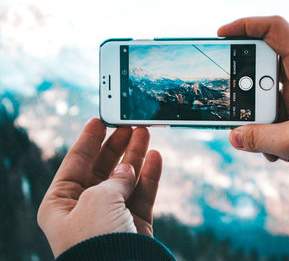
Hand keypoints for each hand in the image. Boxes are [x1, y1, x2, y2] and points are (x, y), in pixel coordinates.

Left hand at [37, 119, 161, 257]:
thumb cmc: (96, 240)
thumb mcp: (97, 199)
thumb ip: (113, 179)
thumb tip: (127, 169)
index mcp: (61, 204)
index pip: (75, 163)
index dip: (88, 140)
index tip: (99, 119)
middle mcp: (85, 209)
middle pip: (102, 168)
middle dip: (116, 145)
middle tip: (129, 125)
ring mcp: (111, 216)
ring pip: (125, 178)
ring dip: (136, 155)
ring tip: (145, 133)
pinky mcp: (134, 224)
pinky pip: (142, 193)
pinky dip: (150, 175)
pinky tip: (155, 156)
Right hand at [218, 16, 288, 174]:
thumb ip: (259, 138)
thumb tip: (234, 136)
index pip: (274, 29)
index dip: (245, 26)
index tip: (222, 36)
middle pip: (261, 63)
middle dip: (244, 86)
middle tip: (235, 103)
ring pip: (262, 89)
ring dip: (255, 114)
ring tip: (262, 137)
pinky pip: (269, 105)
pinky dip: (264, 124)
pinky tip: (272, 146)